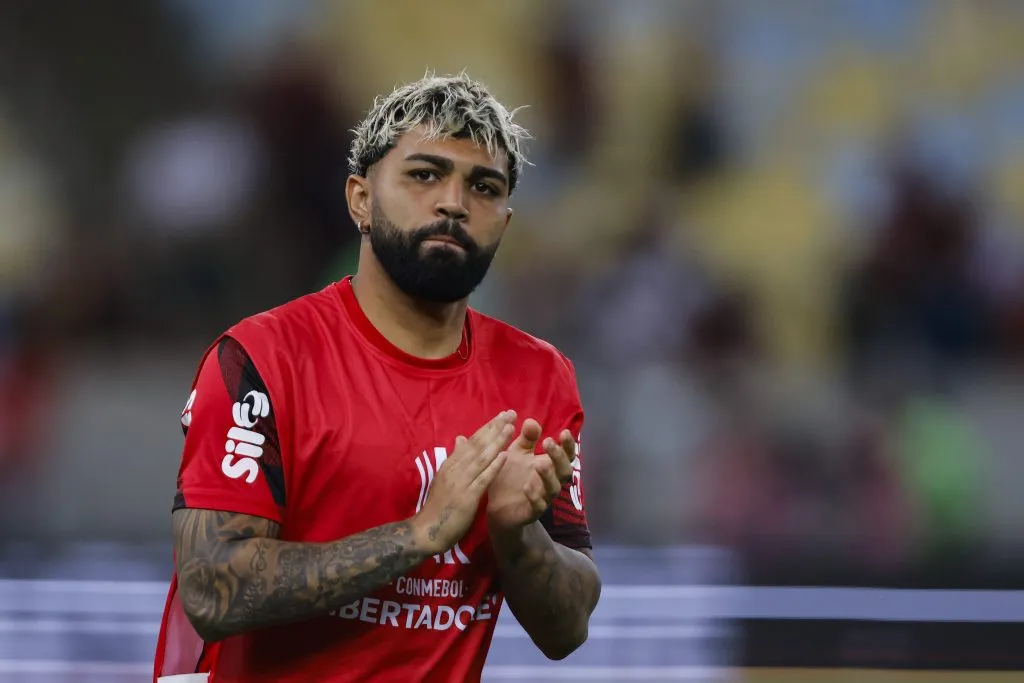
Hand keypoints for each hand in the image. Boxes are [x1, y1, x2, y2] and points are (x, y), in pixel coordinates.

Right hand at [413, 411, 514, 553]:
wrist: (427, 531)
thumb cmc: (439, 506)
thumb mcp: (445, 478)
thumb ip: (455, 459)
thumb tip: (461, 438)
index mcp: (451, 464)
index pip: (471, 442)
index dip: (488, 427)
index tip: (502, 416)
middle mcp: (455, 469)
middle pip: (477, 445)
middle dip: (495, 428)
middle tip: (511, 413)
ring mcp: (461, 482)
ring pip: (481, 458)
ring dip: (496, 442)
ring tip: (510, 427)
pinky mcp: (467, 497)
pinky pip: (482, 479)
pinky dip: (493, 467)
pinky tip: (505, 456)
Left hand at [486, 420, 577, 531]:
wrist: (498, 508)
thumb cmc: (511, 477)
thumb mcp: (517, 453)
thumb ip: (526, 439)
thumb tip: (531, 420)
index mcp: (549, 465)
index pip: (566, 455)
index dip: (568, 445)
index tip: (565, 432)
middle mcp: (550, 482)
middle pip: (564, 470)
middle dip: (559, 456)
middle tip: (548, 442)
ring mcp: (543, 498)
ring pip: (553, 489)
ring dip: (548, 475)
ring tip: (539, 464)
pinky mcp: (531, 512)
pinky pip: (538, 506)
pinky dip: (534, 497)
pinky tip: (526, 487)